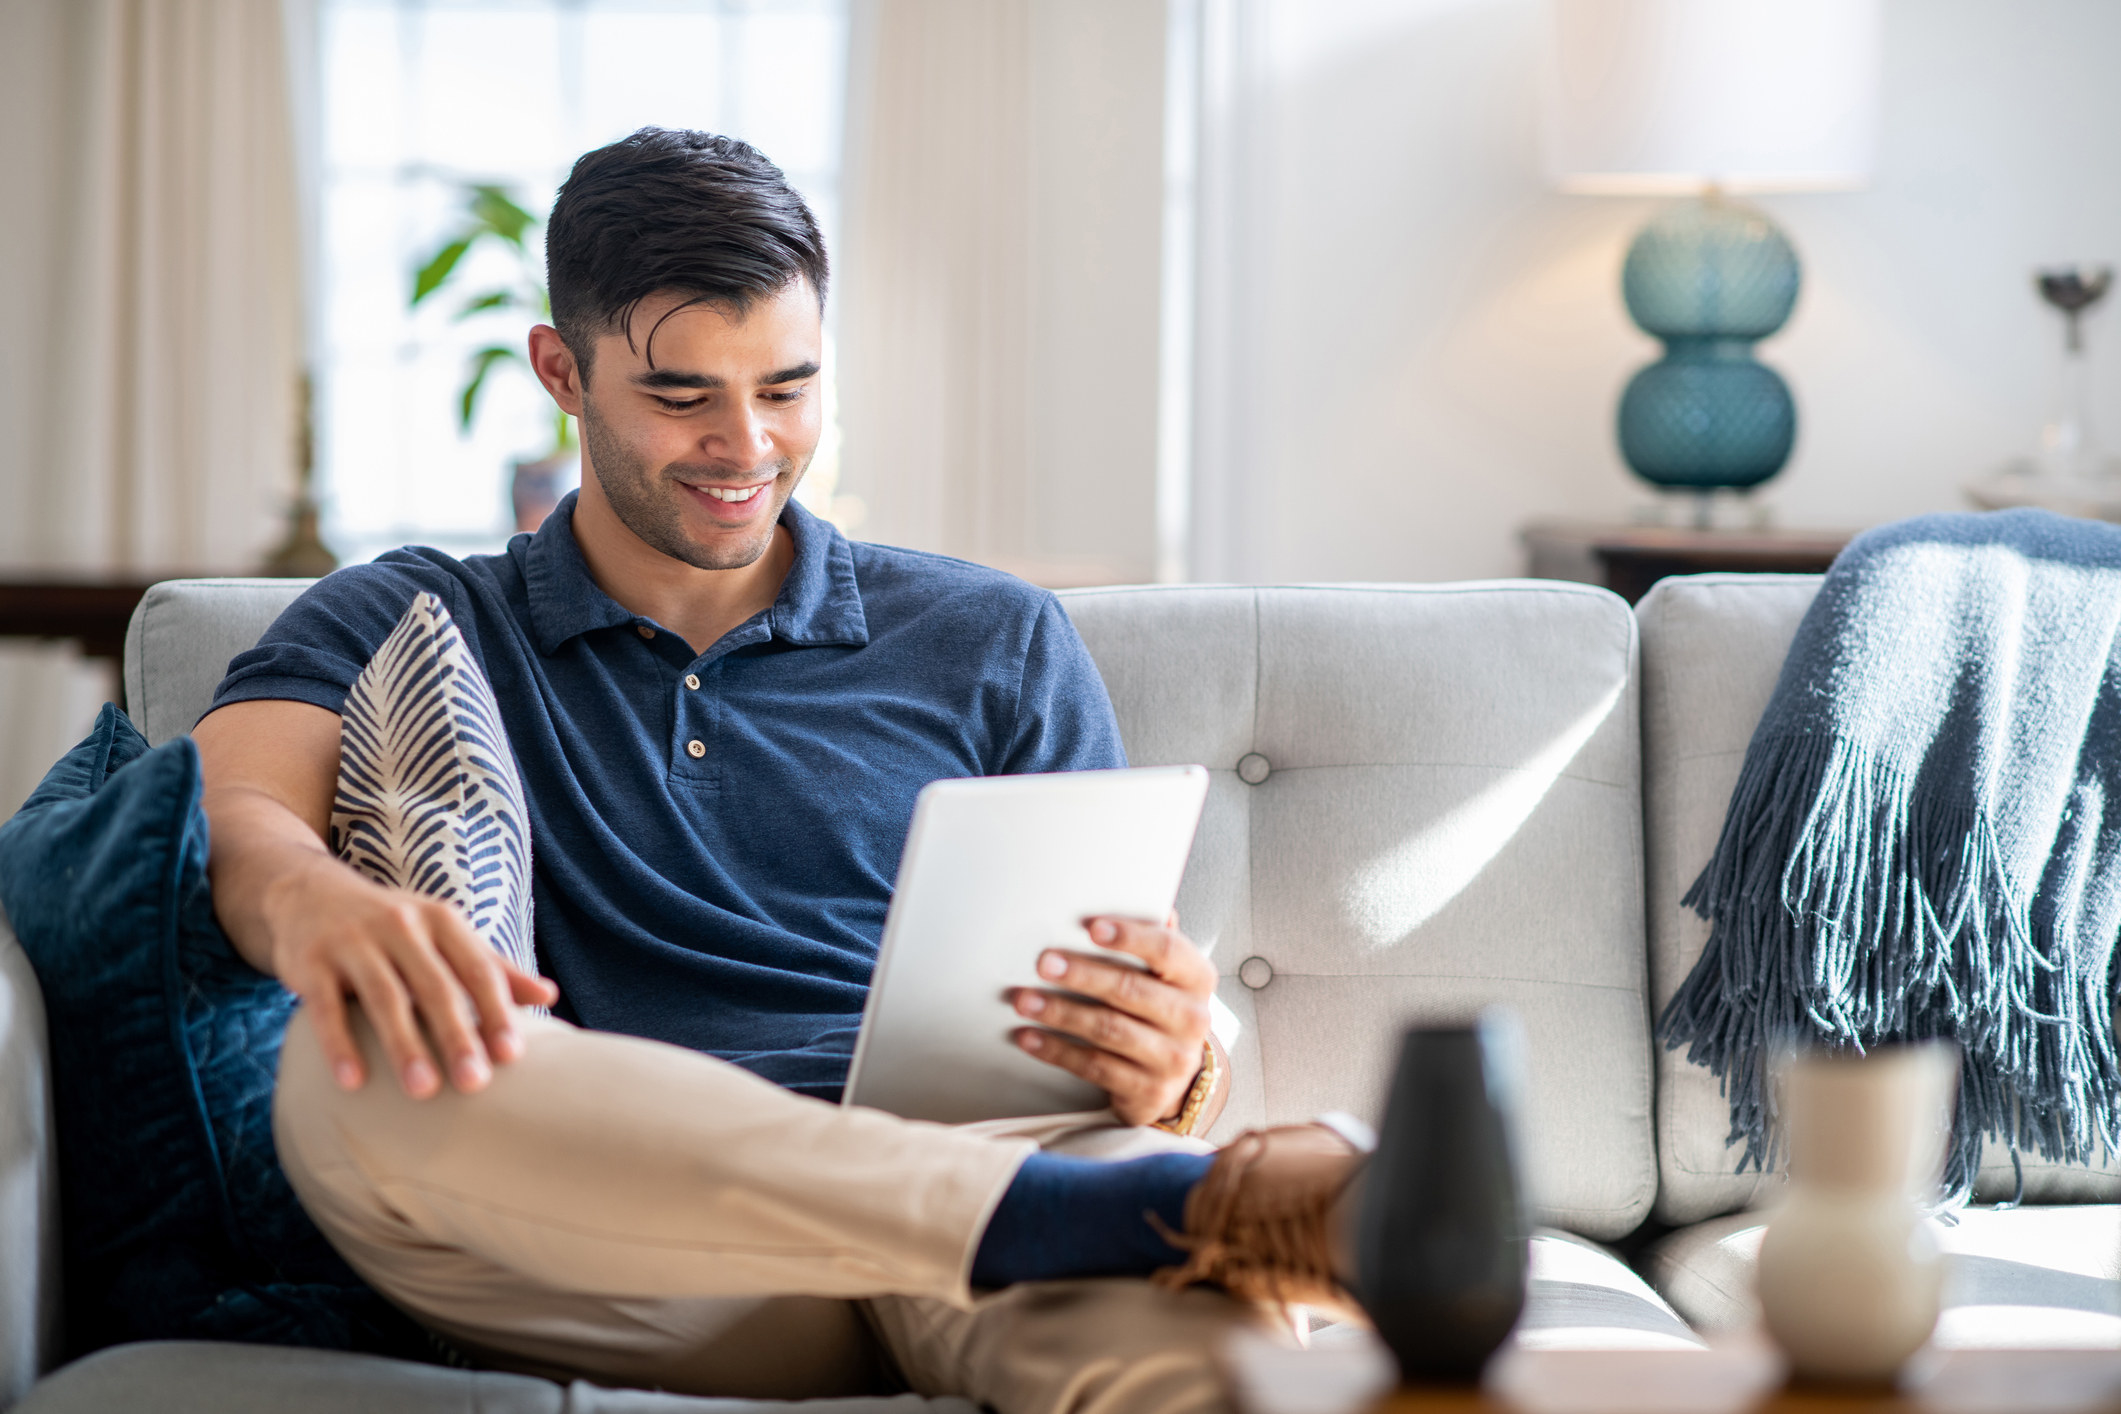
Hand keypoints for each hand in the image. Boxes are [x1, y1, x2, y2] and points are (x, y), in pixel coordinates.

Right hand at [262, 853, 557, 1098]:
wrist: (309, 894)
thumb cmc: (392, 927)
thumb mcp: (443, 935)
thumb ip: (491, 967)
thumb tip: (549, 995)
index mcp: (441, 921)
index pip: (477, 969)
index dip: (496, 1011)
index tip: (513, 1055)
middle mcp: (400, 925)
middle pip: (435, 987)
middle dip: (457, 1035)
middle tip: (475, 1084)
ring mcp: (353, 942)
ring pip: (384, 998)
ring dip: (404, 1045)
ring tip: (422, 1091)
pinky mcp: (311, 962)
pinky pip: (326, 1008)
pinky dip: (340, 1044)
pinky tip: (353, 1082)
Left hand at [1010, 915, 1215, 1126]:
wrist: (1176, 1077)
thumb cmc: (1161, 1011)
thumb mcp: (1167, 976)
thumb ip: (1156, 940)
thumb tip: (1154, 903)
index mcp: (1196, 978)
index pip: (1167, 950)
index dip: (1129, 936)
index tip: (1091, 927)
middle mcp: (1192, 1018)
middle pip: (1130, 991)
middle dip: (1082, 975)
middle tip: (1043, 963)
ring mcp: (1172, 1058)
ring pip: (1109, 1030)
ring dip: (1061, 1014)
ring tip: (1025, 1001)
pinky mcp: (1148, 1091)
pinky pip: (1095, 1067)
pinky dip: (1058, 1051)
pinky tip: (1030, 1038)